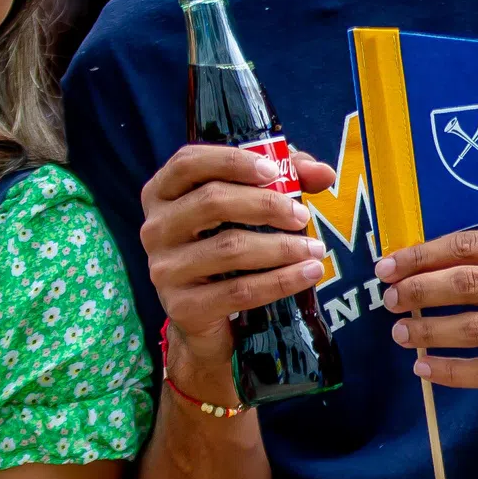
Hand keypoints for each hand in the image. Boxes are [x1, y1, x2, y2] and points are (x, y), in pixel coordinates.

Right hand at [138, 142, 333, 383]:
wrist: (204, 317)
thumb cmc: (224, 247)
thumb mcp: (245, 207)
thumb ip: (284, 180)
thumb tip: (323, 173)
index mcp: (161, 194)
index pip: (187, 163)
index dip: (231, 161)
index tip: (272, 170)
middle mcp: (154, 228)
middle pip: (212, 202)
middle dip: (266, 205)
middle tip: (302, 216)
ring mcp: (165, 269)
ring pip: (230, 248)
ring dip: (281, 247)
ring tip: (315, 248)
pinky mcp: (183, 306)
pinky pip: (239, 290)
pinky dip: (280, 281)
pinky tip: (308, 273)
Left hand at [376, 227, 477, 400]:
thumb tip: (426, 268)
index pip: (469, 246)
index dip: (422, 256)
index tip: (388, 267)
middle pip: (468, 283)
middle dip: (420, 291)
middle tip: (389, 300)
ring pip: (477, 328)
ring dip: (431, 331)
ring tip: (402, 334)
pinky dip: (453, 370)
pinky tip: (427, 368)